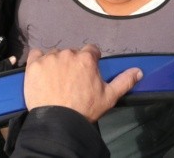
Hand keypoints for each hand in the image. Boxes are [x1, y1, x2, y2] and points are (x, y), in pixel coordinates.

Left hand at [24, 44, 142, 122]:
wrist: (58, 121)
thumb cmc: (84, 109)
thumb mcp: (109, 97)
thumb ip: (124, 81)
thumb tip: (138, 71)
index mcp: (86, 59)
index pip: (91, 50)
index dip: (91, 60)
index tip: (87, 72)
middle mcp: (68, 54)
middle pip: (72, 53)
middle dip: (72, 64)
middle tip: (71, 81)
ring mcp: (49, 58)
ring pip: (54, 54)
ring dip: (56, 63)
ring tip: (55, 81)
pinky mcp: (34, 65)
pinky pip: (36, 55)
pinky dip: (39, 61)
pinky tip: (41, 73)